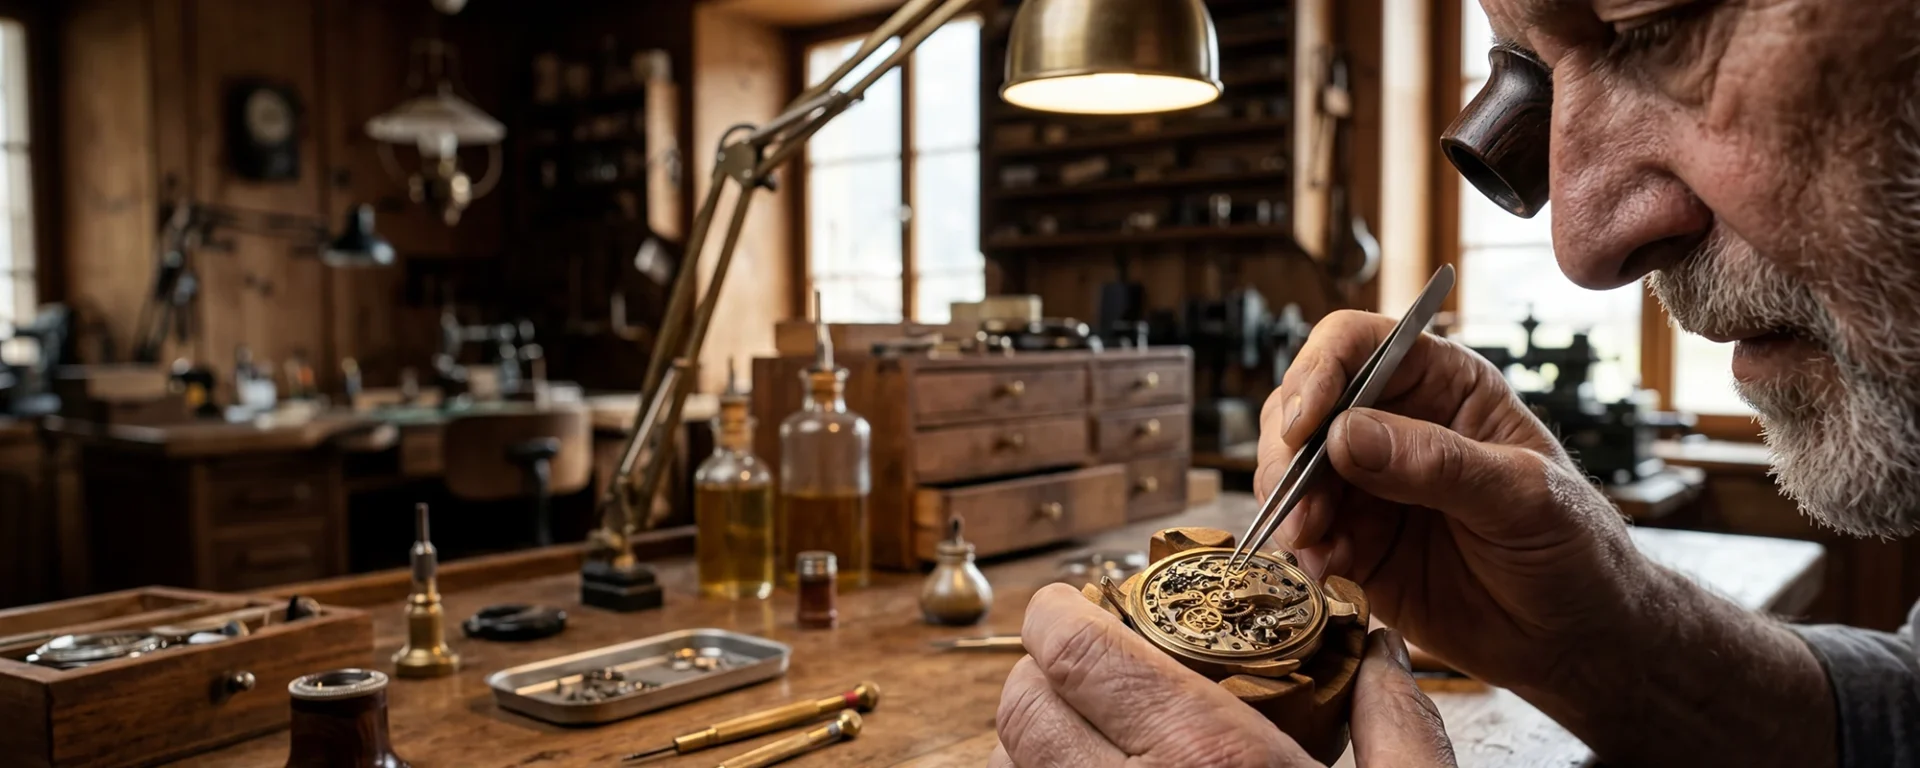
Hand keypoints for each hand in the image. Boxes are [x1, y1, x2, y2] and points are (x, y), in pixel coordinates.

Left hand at [991, 584, 1455, 766]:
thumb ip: (1397, 726)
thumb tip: (1382, 653)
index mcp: (1210, 761)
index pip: (1075, 655)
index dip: (1059, 616)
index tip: (1073, 606)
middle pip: (1021, 713)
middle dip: (1039, 674)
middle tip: (1078, 667)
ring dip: (1030, 748)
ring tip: (1083, 739)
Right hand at [1258, 310, 1654, 689]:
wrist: (1576, 637)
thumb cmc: (1575, 547)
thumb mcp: (1523, 497)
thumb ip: (1439, 463)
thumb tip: (1346, 434)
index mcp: (1444, 386)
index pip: (1358, 346)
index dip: (1319, 372)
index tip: (1303, 426)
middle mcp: (1396, 425)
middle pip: (1305, 406)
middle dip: (1289, 452)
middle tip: (1298, 502)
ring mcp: (1370, 485)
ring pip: (1291, 470)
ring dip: (1289, 505)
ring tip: (1312, 544)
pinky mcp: (1356, 541)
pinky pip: (1304, 533)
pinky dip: (1302, 550)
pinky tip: (1327, 571)